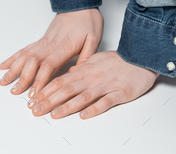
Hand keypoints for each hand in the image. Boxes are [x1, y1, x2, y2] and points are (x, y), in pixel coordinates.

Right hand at [0, 7, 102, 97]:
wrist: (80, 1)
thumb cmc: (88, 20)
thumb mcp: (94, 39)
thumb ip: (86, 58)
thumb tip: (76, 74)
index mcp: (65, 45)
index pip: (49, 65)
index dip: (40, 80)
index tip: (34, 93)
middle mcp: (51, 43)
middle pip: (33, 61)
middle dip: (22, 78)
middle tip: (15, 92)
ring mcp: (44, 41)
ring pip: (25, 55)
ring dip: (14, 68)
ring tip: (4, 81)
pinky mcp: (42, 39)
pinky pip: (26, 48)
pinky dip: (14, 57)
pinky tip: (5, 64)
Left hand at [28, 50, 158, 119]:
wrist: (141, 58)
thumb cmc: (119, 61)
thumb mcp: (97, 59)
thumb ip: (81, 67)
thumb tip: (68, 73)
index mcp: (86, 69)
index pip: (61, 80)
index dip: (46, 90)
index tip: (33, 99)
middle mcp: (92, 77)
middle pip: (67, 89)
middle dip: (49, 100)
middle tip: (35, 109)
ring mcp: (105, 85)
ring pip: (83, 96)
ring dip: (67, 106)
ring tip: (53, 114)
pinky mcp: (119, 94)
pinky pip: (105, 102)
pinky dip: (94, 109)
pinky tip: (84, 116)